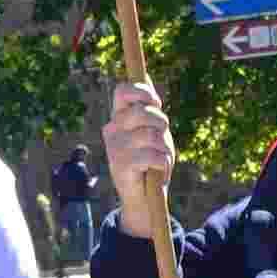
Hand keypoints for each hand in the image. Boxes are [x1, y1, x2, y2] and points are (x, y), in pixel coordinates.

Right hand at [102, 80, 175, 215]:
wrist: (144, 199)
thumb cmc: (151, 162)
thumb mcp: (153, 131)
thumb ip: (149, 108)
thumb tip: (148, 79)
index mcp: (118, 118)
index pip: (123, 91)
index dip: (143, 92)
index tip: (157, 103)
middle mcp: (112, 130)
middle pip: (141, 112)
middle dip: (161, 122)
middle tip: (163, 138)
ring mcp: (114, 147)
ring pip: (150, 135)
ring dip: (164, 148)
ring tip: (160, 159)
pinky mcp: (121, 165)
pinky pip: (153, 156)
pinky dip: (163, 163)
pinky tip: (157, 170)